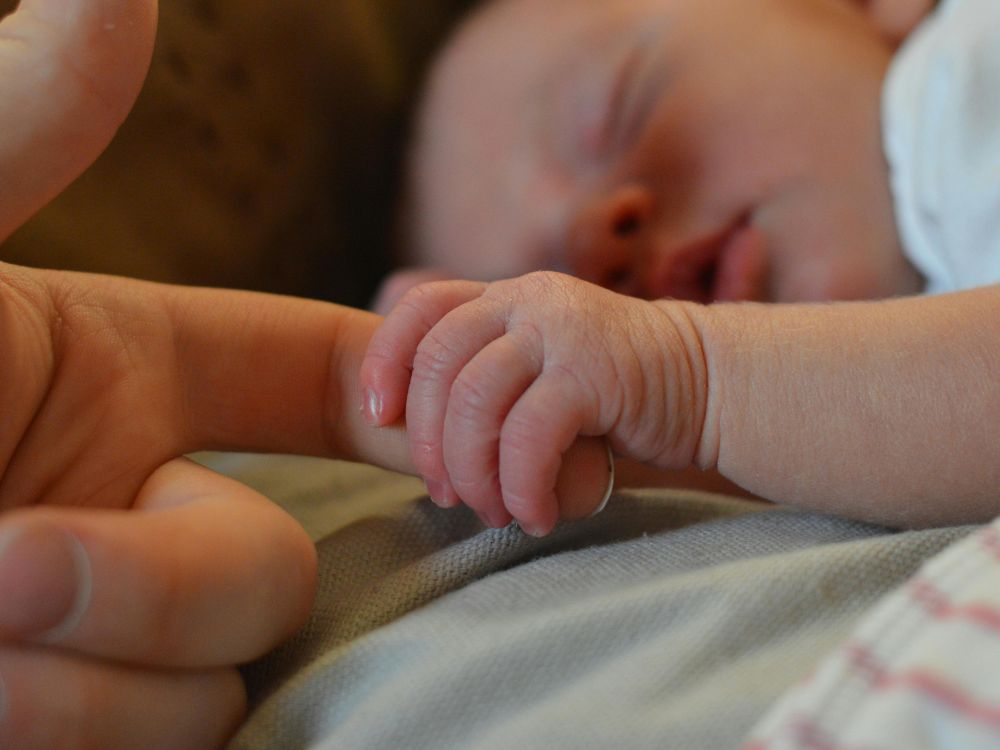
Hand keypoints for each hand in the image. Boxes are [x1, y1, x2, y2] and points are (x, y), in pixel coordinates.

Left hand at [0, 1, 404, 745]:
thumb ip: (23, 129)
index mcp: (122, 393)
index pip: (317, 383)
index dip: (396, 401)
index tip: (440, 444)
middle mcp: (127, 516)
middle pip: (270, 573)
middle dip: (150, 585)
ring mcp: (108, 641)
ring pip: (213, 686)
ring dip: (84, 682)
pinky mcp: (90, 728)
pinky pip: (171, 748)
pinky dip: (69, 734)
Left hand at [360, 271, 710, 535]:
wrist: (709, 385)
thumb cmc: (617, 393)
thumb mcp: (545, 366)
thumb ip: (493, 374)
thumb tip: (423, 434)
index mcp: (509, 296)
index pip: (422, 306)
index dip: (385, 358)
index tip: (377, 416)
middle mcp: (528, 301)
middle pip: (438, 364)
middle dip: (429, 441)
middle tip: (446, 494)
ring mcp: (561, 331)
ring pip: (475, 402)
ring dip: (472, 473)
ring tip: (491, 512)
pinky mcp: (593, 372)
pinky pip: (528, 436)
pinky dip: (520, 486)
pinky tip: (534, 514)